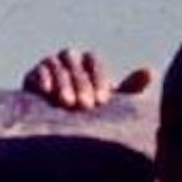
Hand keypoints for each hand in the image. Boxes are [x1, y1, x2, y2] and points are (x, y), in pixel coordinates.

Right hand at [23, 48, 152, 110]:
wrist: (56, 123)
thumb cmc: (89, 110)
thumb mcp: (111, 101)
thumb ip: (130, 87)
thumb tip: (150, 72)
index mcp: (88, 62)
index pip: (94, 62)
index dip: (99, 79)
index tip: (102, 101)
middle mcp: (69, 58)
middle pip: (75, 63)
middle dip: (81, 85)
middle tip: (85, 106)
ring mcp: (49, 65)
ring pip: (57, 66)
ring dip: (63, 83)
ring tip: (67, 103)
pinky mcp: (31, 76)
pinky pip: (37, 72)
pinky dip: (43, 79)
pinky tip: (47, 93)